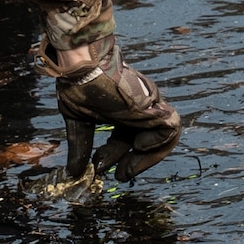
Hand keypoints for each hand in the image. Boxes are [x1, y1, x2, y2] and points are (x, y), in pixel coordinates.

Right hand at [51, 45, 180, 182]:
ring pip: (162, 137)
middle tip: (120, 176)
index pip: (127, 137)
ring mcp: (149, 107)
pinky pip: (169, 129)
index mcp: (122, 111)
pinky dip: (156, 143)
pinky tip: (137, 145)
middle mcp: (139, 110)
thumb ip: (81, 145)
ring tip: (127, 170)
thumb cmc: (79, 85)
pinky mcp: (155, 106)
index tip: (100, 168)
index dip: (117, 156)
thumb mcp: (79, 121)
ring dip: (146, 158)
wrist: (84, 67)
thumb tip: (74, 172)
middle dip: (134, 162)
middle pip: (144, 141)